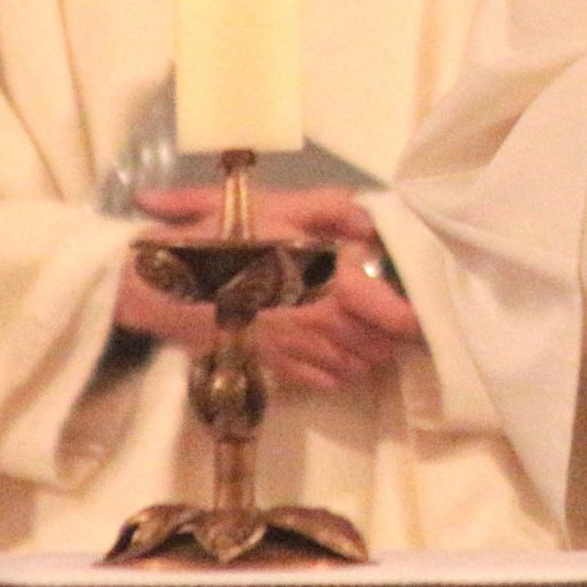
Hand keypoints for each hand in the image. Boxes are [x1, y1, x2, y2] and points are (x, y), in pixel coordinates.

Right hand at [114, 185, 422, 388]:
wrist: (163, 285)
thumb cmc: (225, 237)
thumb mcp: (280, 205)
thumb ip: (334, 209)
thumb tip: (373, 225)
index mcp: (328, 281)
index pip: (391, 314)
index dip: (414, 315)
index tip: (424, 306)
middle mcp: (318, 323)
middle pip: (379, 344)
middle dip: (395, 332)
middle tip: (399, 310)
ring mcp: (295, 350)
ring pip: (355, 365)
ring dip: (370, 350)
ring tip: (371, 328)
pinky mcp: (272, 365)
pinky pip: (323, 381)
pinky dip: (340, 370)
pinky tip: (338, 350)